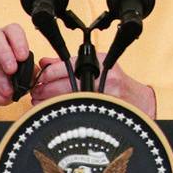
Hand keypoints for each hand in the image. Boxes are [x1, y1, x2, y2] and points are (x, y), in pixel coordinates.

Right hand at [0, 24, 30, 120]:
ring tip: (9, 92)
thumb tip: (37, 72)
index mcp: (4, 36)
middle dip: (5, 53)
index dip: (19, 41)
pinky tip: (0, 96)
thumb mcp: (18, 75)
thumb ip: (28, 71)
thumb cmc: (1, 80)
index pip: (12, 29)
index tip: (24, 57)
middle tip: (13, 70)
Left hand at [29, 58, 155, 117]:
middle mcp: (100, 76)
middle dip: (43, 89)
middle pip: (61, 84)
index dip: (45, 75)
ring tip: (40, 102)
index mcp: (98, 61)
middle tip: (35, 92)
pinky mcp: (98, 109)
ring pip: (63, 99)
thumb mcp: (96, 66)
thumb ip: (69, 64)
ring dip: (47, 101)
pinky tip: (51, 110)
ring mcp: (100, 94)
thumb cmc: (115, 83)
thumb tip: (45, 62)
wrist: (137, 101)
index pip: (63, 67)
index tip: (38, 79)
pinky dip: (58, 110)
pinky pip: (70, 110)